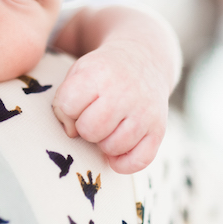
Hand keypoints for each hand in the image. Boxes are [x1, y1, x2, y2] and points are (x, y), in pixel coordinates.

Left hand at [51, 41, 169, 173]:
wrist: (144, 60)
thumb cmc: (102, 73)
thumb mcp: (78, 72)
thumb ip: (64, 101)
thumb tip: (71, 133)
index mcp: (99, 74)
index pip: (69, 105)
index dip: (68, 108)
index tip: (78, 102)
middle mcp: (125, 93)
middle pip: (90, 130)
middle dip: (85, 128)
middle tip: (93, 117)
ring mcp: (144, 112)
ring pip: (113, 147)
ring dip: (104, 143)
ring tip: (108, 128)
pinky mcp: (158, 130)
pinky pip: (138, 162)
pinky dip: (124, 163)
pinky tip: (117, 150)